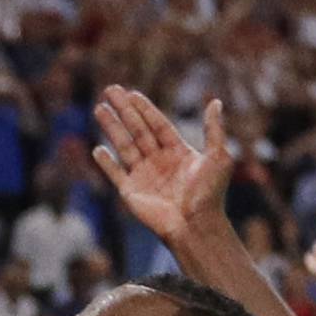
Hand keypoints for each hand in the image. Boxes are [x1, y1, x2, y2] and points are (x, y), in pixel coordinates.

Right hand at [92, 86, 233, 245]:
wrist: (196, 225)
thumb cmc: (211, 194)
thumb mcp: (219, 156)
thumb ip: (214, 129)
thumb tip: (215, 102)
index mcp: (177, 152)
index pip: (157, 124)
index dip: (145, 109)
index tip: (132, 93)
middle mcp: (158, 161)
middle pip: (138, 130)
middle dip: (124, 110)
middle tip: (110, 90)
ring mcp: (143, 176)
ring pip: (124, 146)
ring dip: (111, 127)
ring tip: (99, 109)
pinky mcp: (131, 193)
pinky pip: (116, 174)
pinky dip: (106, 163)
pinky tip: (97, 148)